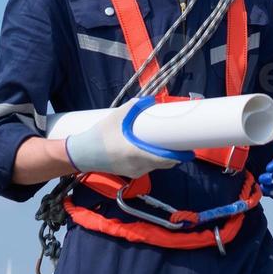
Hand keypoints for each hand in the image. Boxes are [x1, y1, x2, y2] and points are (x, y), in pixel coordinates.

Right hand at [64, 97, 187, 177]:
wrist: (82, 153)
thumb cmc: (100, 135)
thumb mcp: (117, 116)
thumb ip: (135, 106)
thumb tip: (152, 99)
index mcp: (136, 153)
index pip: (164, 159)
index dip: (179, 156)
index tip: (190, 152)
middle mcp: (138, 166)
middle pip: (164, 164)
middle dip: (175, 156)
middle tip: (182, 144)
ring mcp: (134, 172)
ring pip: (157, 167)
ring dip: (165, 159)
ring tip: (170, 146)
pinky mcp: (130, 173)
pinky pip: (148, 168)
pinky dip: (155, 161)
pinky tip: (156, 151)